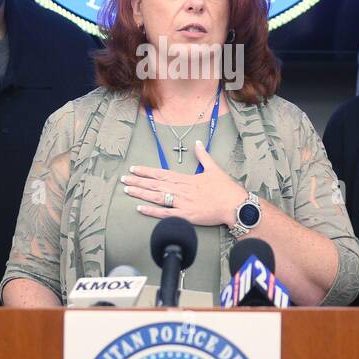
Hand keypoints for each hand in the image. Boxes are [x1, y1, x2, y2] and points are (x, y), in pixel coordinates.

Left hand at [123, 140, 245, 227]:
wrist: (235, 206)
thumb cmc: (226, 188)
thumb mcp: (214, 169)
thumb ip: (203, 156)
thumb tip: (198, 142)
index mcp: (186, 178)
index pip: (162, 173)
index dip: (146, 171)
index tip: (134, 169)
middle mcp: (181, 190)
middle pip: (155, 184)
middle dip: (138, 181)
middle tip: (123, 179)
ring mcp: (183, 203)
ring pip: (157, 197)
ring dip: (141, 193)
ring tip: (127, 190)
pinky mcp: (186, 216)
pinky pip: (165, 214)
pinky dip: (152, 211)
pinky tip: (140, 208)